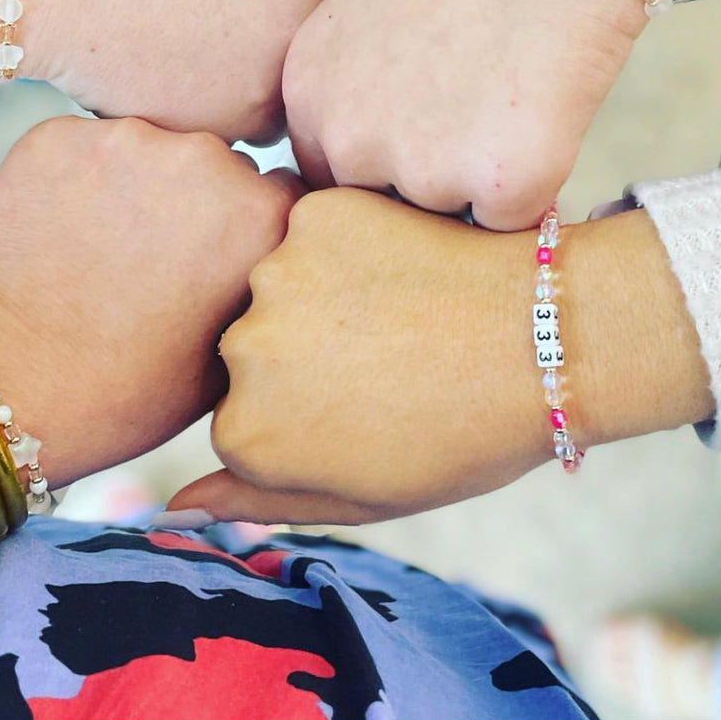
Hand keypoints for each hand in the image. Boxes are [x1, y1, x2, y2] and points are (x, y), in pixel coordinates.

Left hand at [0, 116, 303, 487]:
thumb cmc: (120, 392)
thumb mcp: (226, 362)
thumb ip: (256, 293)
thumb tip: (254, 266)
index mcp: (260, 218)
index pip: (284, 196)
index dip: (254, 228)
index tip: (226, 254)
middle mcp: (205, 161)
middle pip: (220, 167)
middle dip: (199, 203)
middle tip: (160, 259)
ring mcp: (128, 139)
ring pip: (153, 152)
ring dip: (140, 188)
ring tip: (103, 250)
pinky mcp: (60, 135)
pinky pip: (91, 150)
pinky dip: (82, 182)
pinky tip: (63, 234)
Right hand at [167, 190, 711, 525]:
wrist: (545, 340)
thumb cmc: (462, 434)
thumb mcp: (360, 496)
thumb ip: (258, 500)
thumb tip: (174, 505)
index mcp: (247, 433)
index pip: (241, 415)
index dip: (302, 414)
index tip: (360, 410)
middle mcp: (241, 352)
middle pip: (247, 349)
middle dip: (297, 352)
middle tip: (380, 356)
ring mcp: (275, 274)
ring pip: (273, 285)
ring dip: (316, 293)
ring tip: (393, 310)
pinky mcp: (314, 214)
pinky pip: (308, 230)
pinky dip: (343, 243)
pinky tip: (398, 264)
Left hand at [283, 0, 671, 229]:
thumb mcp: (366, 24)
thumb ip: (354, 102)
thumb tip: (379, 179)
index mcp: (306, 95)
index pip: (332, 179)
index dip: (383, 165)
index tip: (425, 129)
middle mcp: (347, 140)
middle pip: (384, 209)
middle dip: (428, 179)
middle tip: (474, 108)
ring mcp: (420, 167)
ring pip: (449, 217)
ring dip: (479, 180)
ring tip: (508, 92)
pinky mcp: (500, 182)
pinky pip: (513, 218)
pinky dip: (535, 181)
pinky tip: (543, 108)